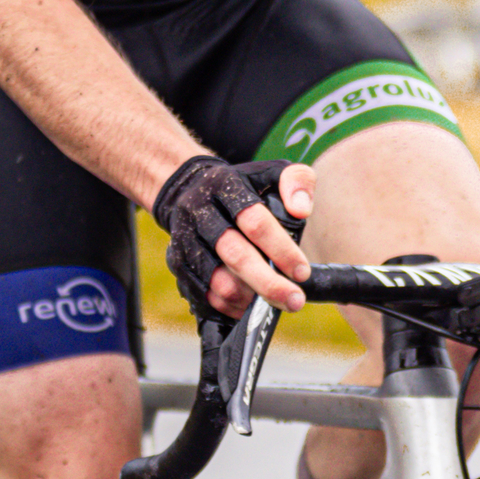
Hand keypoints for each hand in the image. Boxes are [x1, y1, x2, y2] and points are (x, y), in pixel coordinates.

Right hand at [151, 156, 315, 317]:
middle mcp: (199, 212)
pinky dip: (227, 306)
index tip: (302, 272)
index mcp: (224, 186)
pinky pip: (201, 293)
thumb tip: (301, 211)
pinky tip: (249, 307)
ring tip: (274, 302)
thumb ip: (296, 182)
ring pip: (216, 279)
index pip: (254, 221)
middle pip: (235, 254)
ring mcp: (184, 239)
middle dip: (268, 283)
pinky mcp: (177, 262)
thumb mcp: (272, 172)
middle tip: (295, 301)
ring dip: (248, 297)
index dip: (281, 249)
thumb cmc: (243, 185)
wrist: (189, 188)